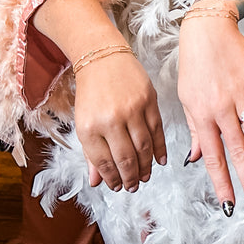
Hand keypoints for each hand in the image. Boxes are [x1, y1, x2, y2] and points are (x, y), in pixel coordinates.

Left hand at [73, 50, 165, 191]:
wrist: (102, 58)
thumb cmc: (91, 92)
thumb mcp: (84, 123)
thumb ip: (91, 154)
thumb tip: (97, 182)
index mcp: (90, 127)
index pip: (104, 163)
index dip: (112, 179)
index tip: (117, 186)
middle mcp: (111, 120)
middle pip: (126, 159)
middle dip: (130, 177)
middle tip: (133, 186)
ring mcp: (132, 110)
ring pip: (144, 147)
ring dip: (146, 167)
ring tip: (145, 176)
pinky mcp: (149, 100)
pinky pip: (157, 130)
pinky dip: (160, 148)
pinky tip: (160, 160)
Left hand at [178, 15, 243, 213]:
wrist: (207, 29)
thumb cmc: (194, 65)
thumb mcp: (187, 99)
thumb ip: (197, 130)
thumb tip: (197, 159)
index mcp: (202, 115)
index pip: (213, 157)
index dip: (222, 183)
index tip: (229, 205)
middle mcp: (221, 107)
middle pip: (237, 150)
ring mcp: (241, 93)